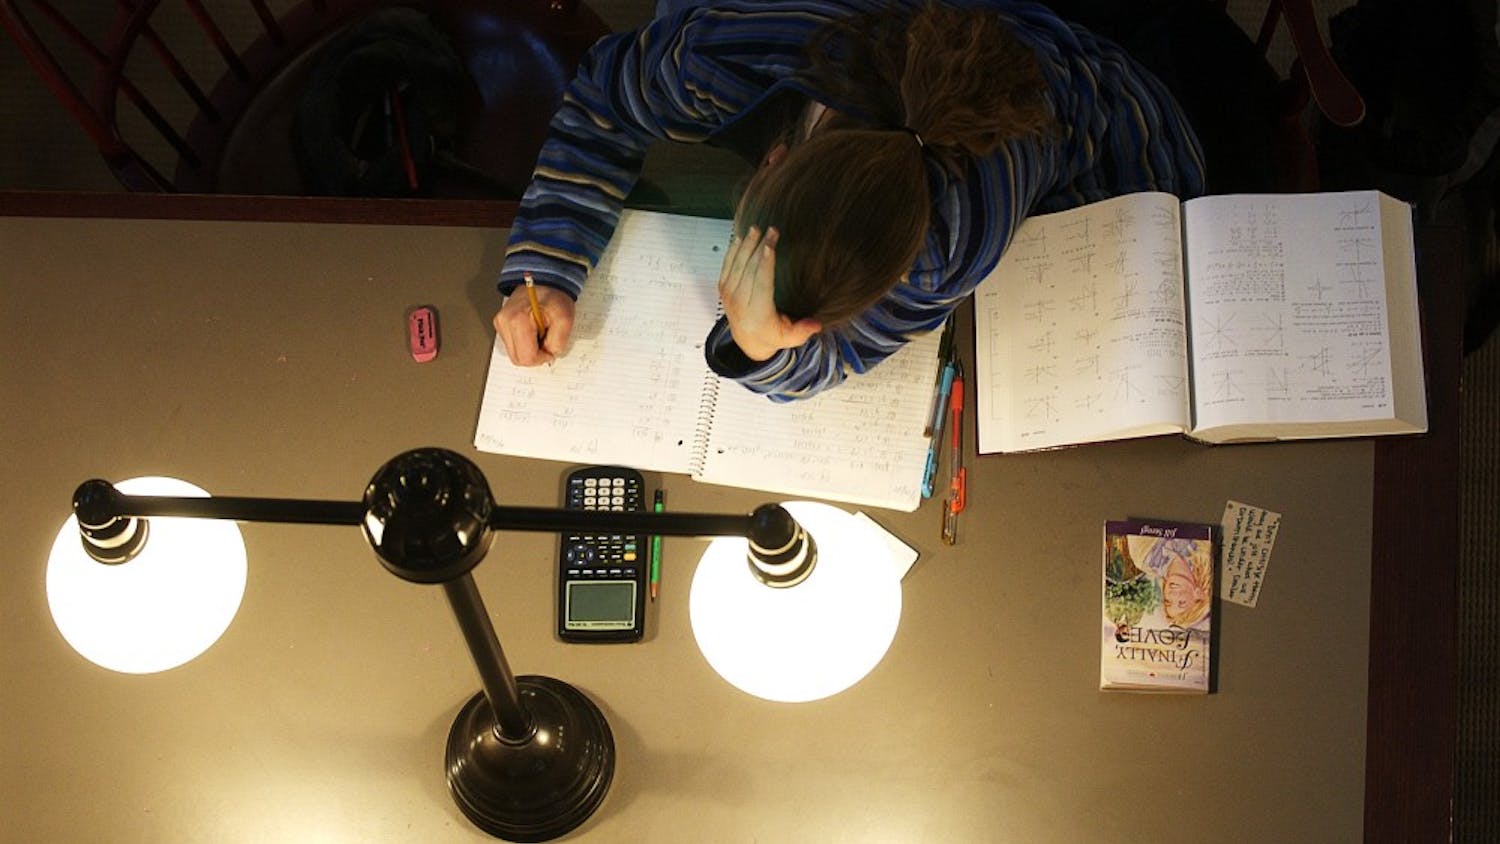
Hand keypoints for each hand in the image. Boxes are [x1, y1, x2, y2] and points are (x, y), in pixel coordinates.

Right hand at [493, 282, 573, 364]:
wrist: (544, 280)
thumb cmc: (554, 295)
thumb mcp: (565, 319)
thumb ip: (558, 342)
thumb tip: (551, 354)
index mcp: (518, 320)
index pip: (526, 358)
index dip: (542, 358)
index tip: (551, 348)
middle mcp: (504, 322)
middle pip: (518, 359)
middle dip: (536, 355)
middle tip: (546, 340)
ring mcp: (500, 323)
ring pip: (514, 354)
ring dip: (530, 349)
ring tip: (540, 333)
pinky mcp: (501, 325)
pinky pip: (513, 345)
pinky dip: (525, 344)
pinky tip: (533, 332)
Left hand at [718, 226, 820, 360]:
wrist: (748, 341)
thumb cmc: (771, 335)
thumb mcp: (790, 338)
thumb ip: (802, 331)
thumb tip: (816, 324)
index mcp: (757, 313)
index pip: (762, 284)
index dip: (765, 264)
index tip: (770, 246)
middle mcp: (740, 303)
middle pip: (749, 270)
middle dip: (760, 247)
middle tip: (771, 230)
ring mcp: (729, 295)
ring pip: (737, 265)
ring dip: (746, 245)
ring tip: (756, 229)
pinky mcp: (724, 289)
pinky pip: (727, 266)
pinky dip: (733, 251)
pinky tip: (740, 238)